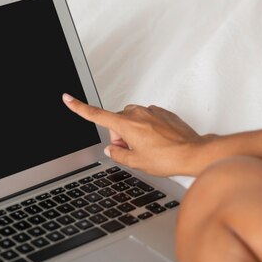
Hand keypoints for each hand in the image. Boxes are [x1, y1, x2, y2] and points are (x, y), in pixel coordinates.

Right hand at [62, 93, 213, 176]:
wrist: (194, 153)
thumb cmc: (168, 158)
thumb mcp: (136, 162)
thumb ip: (118, 154)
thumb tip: (111, 149)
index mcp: (126, 125)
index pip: (96, 115)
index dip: (79, 108)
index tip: (68, 98)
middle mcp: (137, 113)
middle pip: (116, 122)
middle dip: (119, 136)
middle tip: (132, 151)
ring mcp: (151, 111)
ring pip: (132, 119)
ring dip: (133, 132)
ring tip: (148, 148)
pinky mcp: (163, 112)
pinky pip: (147, 118)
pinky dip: (147, 129)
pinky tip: (158, 142)